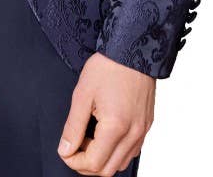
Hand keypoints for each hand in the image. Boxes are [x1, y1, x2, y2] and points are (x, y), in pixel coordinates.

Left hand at [57, 53, 154, 174]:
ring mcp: (143, 130)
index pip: (93, 163)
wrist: (132, 48)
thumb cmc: (108, 66)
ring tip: (90, 138)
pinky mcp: (147, 125)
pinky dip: (116, 152)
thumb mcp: (83, 94)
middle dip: (87, 165)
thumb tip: (65, 149)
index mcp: (116, 127)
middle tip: (75, 147)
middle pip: (108, 170)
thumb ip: (73, 126)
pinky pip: (131, 151)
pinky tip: (105, 134)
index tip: (65, 150)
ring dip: (102, 160)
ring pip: (121, 164)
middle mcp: (133, 133)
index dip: (74, 161)